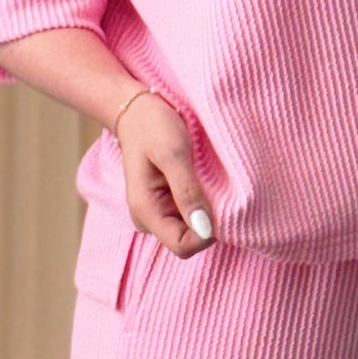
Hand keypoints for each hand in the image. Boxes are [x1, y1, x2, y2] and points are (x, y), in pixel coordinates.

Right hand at [116, 91, 214, 257]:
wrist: (138, 111)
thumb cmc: (154, 128)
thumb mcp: (173, 154)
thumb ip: (187, 191)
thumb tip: (206, 230)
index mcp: (146, 211)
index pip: (183, 247)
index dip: (206, 234)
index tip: (219, 205)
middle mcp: (149, 219)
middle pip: (189, 242)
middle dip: (207, 223)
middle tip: (213, 188)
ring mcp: (157, 213)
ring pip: (192, 230)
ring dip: (206, 212)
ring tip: (207, 182)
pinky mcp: (166, 204)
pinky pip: (191, 216)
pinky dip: (202, 204)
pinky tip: (204, 182)